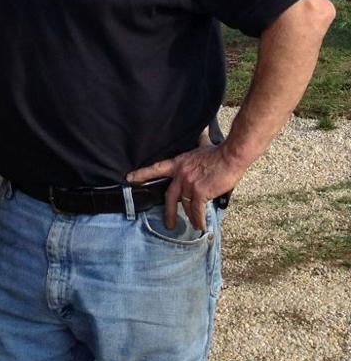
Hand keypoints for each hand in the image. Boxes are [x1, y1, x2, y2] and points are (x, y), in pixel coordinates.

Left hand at [127, 143, 246, 230]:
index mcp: (178, 163)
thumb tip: (201, 134)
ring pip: (185, 205)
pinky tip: (201, 227)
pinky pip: (197, 210)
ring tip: (194, 224)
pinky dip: (199, 220)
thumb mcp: (201, 148)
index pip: (156, 168)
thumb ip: (197, 146)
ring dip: (190, 216)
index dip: (142, 174)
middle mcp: (180, 174)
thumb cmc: (219, 152)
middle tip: (169, 224)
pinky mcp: (200, 191)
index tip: (129, 178)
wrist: (230, 155)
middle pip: (169, 196)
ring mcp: (189, 183)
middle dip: (168, 212)